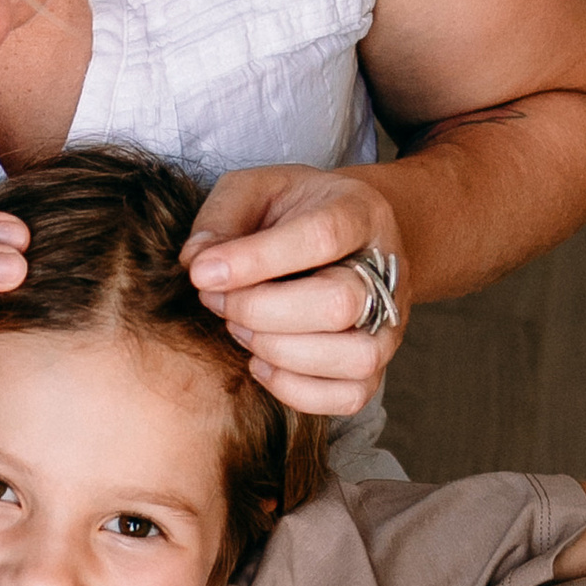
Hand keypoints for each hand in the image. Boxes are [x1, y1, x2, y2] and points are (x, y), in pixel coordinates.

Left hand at [181, 164, 406, 417]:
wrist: (346, 239)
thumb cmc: (294, 212)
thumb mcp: (256, 189)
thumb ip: (223, 217)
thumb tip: (197, 263)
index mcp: (360, 212)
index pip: (321, 238)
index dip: (256, 260)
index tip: (201, 273)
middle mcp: (388, 272)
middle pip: (339, 305)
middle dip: (260, 311)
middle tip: (218, 301)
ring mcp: (388, 325)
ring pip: (352, 357)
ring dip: (278, 351)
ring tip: (239, 329)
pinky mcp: (376, 368)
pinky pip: (348, 397)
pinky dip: (294, 388)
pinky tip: (260, 360)